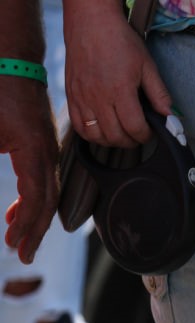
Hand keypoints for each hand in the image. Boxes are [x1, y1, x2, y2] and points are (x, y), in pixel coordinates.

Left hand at [1, 76, 58, 262]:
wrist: (10, 59)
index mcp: (33, 150)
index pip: (36, 197)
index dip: (27, 225)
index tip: (14, 245)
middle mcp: (47, 153)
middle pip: (48, 200)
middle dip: (34, 230)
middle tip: (21, 255)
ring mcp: (47, 149)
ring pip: (48, 192)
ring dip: (33, 217)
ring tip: (17, 237)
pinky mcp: (41, 145)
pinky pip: (43, 179)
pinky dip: (32, 200)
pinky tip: (15, 210)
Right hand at [64, 1, 171, 147]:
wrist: (91, 24)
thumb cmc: (120, 41)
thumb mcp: (147, 66)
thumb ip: (159, 94)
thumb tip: (170, 116)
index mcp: (119, 90)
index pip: (134, 127)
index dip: (145, 135)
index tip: (150, 132)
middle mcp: (98, 97)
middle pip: (115, 136)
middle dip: (131, 141)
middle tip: (139, 134)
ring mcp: (82, 98)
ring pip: (95, 135)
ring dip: (112, 141)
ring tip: (122, 133)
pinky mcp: (71, 96)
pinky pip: (78, 126)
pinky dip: (91, 135)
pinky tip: (102, 130)